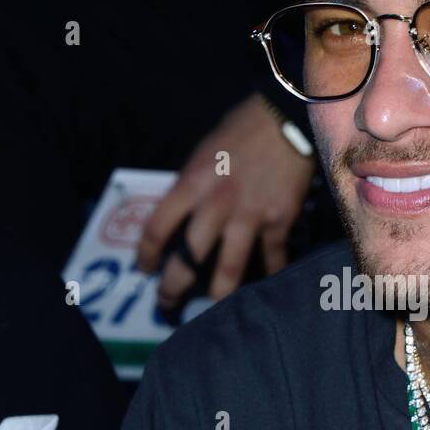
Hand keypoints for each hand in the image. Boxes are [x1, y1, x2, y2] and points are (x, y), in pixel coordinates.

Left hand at [136, 92, 314, 309]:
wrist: (285, 118)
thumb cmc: (240, 130)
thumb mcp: (202, 153)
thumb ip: (190, 186)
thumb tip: (179, 216)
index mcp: (191, 184)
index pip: (157, 227)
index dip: (146, 254)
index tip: (143, 269)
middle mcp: (215, 204)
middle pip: (188, 257)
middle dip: (174, 286)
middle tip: (167, 303)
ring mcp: (248, 216)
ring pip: (229, 268)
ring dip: (217, 295)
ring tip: (212, 311)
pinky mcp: (278, 220)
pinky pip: (272, 257)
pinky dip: (271, 273)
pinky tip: (268, 285)